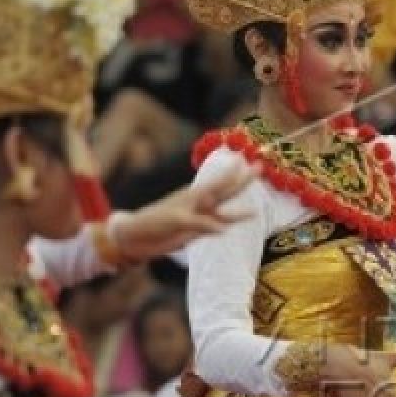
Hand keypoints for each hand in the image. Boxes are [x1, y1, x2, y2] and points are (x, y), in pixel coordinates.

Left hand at [112, 164, 253, 260]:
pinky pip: (215, 228)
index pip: (219, 182)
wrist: (137, 237)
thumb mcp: (177, 220)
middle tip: (258, 169)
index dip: (232, 172)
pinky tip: (232, 228)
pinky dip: (225, 227)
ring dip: (239, 212)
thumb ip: (200, 223)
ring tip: (255, 211)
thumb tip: (223, 228)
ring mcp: (199, 218)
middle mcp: (200, 204)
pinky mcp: (195, 232)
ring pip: (223, 212)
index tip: (245, 159)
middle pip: (226, 192)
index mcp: (194, 195)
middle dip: (242, 182)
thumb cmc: (153, 221)